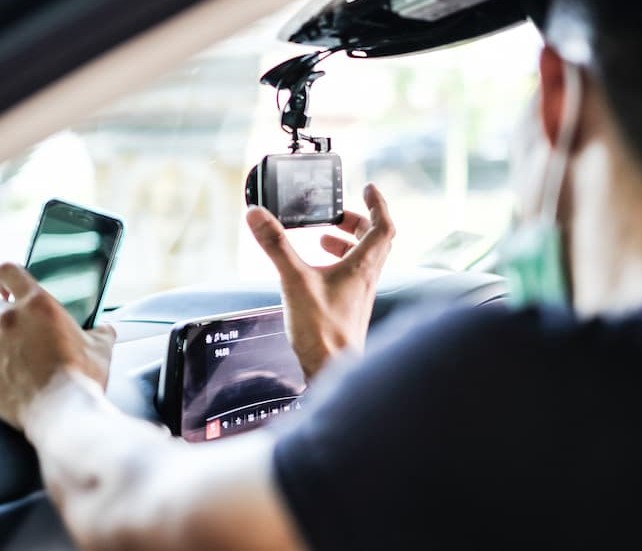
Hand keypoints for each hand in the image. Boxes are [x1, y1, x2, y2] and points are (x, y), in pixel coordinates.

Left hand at [0, 263, 116, 429]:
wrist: (64, 412)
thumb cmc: (82, 377)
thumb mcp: (101, 347)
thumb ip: (99, 331)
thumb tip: (105, 329)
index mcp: (36, 305)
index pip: (7, 272)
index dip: (6, 279)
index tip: (10, 288)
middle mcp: (8, 321)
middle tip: (14, 327)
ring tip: (12, 356)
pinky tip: (14, 380)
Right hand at [246, 183, 395, 378]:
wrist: (332, 370)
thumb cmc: (323, 331)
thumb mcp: (293, 280)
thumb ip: (275, 246)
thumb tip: (257, 215)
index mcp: (363, 266)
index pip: (383, 226)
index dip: (377, 203)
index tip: (368, 188)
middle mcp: (366, 279)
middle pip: (374, 240)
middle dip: (357, 222)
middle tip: (337, 215)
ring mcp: (359, 295)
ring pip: (363, 259)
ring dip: (346, 243)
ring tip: (323, 239)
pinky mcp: (349, 308)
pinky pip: (351, 277)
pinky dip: (338, 264)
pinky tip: (315, 272)